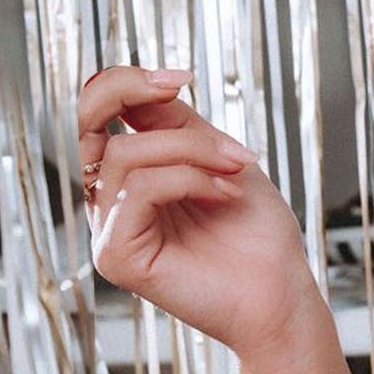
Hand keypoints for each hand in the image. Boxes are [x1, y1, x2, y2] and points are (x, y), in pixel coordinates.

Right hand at [79, 64, 328, 360]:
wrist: (284, 296)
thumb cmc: (260, 239)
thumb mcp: (221, 160)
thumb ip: (176, 124)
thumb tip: (142, 83)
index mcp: (131, 176)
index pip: (98, 113)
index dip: (128, 82)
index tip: (181, 76)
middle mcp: (112, 201)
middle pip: (89, 123)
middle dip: (135, 96)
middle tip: (181, 90)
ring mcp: (110, 229)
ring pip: (124, 155)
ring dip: (189, 151)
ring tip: (236, 168)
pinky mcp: (116, 256)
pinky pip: (137, 192)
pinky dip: (186, 181)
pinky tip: (225, 195)